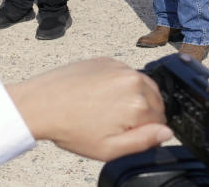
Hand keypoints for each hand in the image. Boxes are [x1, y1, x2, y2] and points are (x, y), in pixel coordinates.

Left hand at [5, 57, 171, 161]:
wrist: (40, 103)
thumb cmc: (70, 128)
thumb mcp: (110, 149)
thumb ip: (144, 141)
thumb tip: (167, 133)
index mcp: (137, 104)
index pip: (161, 122)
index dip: (145, 132)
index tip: (126, 133)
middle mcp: (133, 80)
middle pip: (156, 102)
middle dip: (142, 114)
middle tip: (115, 123)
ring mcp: (119, 67)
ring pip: (142, 86)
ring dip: (133, 98)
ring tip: (107, 110)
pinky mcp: (105, 60)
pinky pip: (125, 74)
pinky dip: (119, 85)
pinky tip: (100, 96)